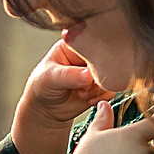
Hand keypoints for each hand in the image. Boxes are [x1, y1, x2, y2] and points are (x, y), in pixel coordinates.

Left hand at [12, 38, 112, 153]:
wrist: (44, 114)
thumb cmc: (40, 92)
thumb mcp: (46, 81)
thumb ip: (66, 76)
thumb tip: (86, 75)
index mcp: (73, 42)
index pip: (93, 38)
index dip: (94, 54)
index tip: (85, 72)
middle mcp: (88, 52)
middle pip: (108, 55)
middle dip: (97, 73)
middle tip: (84, 86)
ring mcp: (99, 68)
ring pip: (113, 72)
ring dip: (100, 86)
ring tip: (80, 94)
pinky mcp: (105, 84)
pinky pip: (113, 86)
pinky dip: (103, 95)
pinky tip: (86, 99)